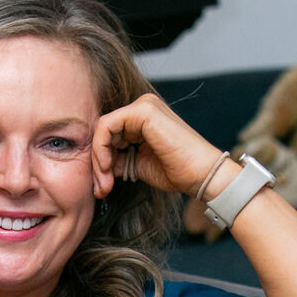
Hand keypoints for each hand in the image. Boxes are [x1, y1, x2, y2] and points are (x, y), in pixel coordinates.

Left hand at [91, 93, 227, 199]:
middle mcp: (142, 108)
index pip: (109, 135)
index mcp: (142, 119)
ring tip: (105, 184)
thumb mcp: (137, 165)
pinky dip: (101, 149)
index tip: (103, 187)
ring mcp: (143, 107)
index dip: (100, 161)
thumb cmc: (175, 171)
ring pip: (102, 129)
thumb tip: (98, 167)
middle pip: (103, 132)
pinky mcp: (142, 111)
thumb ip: (117, 160)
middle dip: (98, 163)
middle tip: (101, 189)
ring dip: (98, 160)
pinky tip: (107, 168)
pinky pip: (106, 126)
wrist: (199, 174)